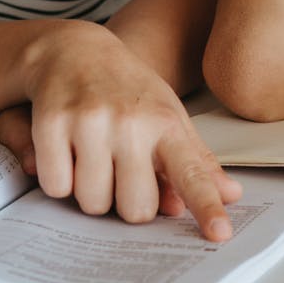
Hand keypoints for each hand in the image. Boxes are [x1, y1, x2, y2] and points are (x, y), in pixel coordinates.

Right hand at [2, 21, 243, 240]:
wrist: (73, 49)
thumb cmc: (127, 91)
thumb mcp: (168, 115)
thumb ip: (196, 160)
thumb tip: (231, 194)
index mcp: (165, 123)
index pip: (192, 172)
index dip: (206, 206)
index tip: (221, 233)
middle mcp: (131, 122)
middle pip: (135, 209)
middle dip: (126, 203)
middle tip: (121, 173)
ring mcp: (90, 122)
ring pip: (92, 203)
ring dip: (90, 192)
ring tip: (92, 158)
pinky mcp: (52, 123)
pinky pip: (56, 187)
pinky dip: (58, 178)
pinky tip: (65, 149)